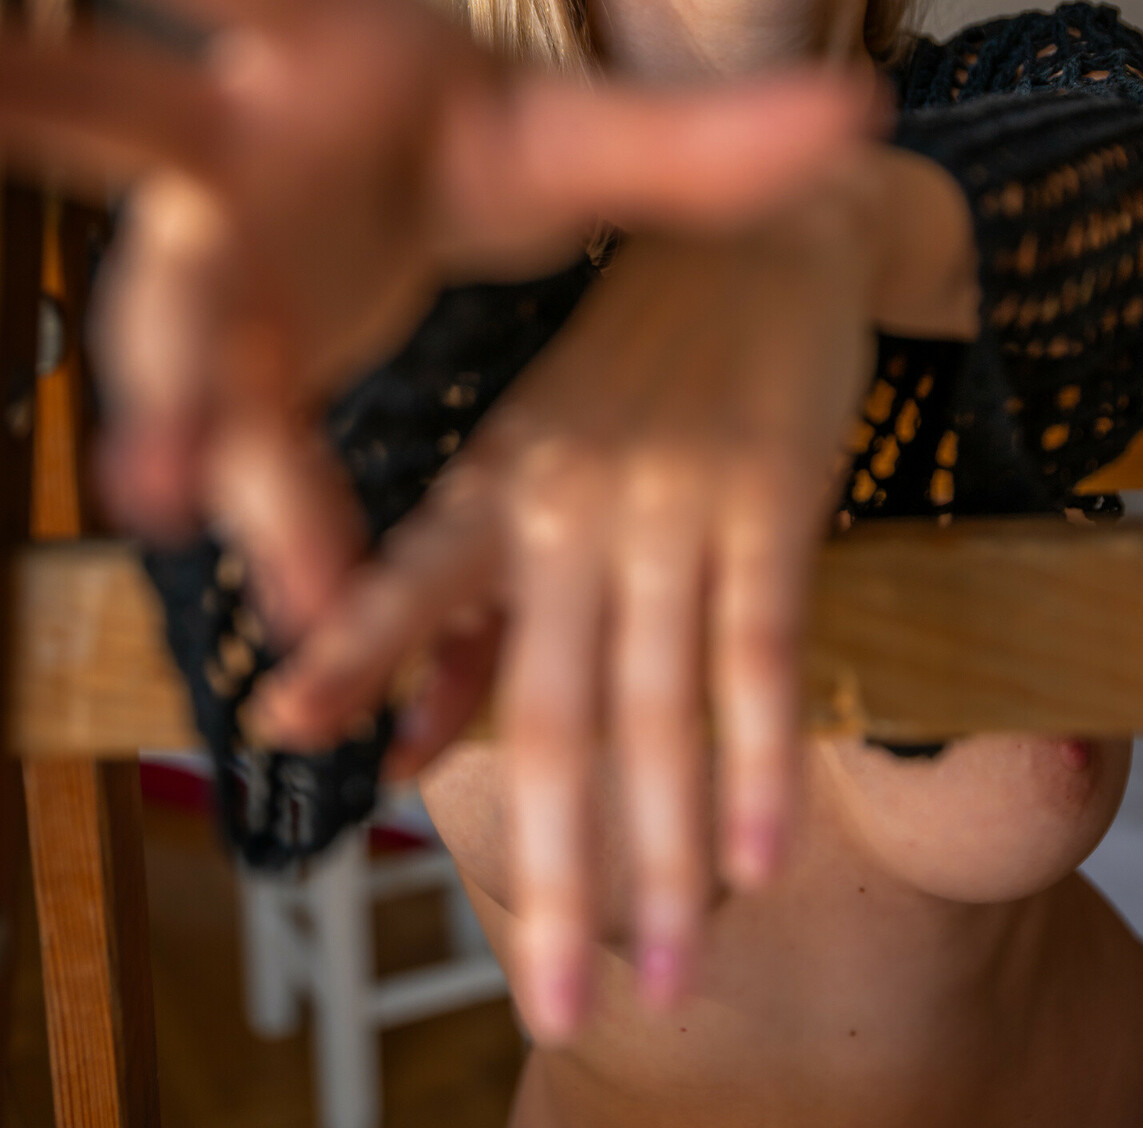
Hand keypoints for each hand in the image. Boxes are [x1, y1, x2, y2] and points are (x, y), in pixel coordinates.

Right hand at [0, 0, 878, 631]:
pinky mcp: (235, 367)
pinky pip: (247, 441)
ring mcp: (215, 257)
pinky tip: (315, 593)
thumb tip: (862, 109)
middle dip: (40, 90)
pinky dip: (275, 509)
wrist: (425, 209)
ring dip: (168, 400)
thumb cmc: (474, 132)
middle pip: (120, 110)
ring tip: (171, 487)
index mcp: (313, 36)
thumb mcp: (581, 134)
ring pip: (177, 325)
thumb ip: (705, 134)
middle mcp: (232, 137)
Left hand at [242, 161, 888, 1038]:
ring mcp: (667, 497)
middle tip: (554, 1001)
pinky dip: (759, 755)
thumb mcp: (535, 457)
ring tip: (665, 969)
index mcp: (495, 485)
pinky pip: (757, 644)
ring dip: (662, 852)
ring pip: (657, 700)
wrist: (763, 232)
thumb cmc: (638, 363)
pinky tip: (759, 853)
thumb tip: (408, 745)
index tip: (284, 732)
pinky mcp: (768, 490)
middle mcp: (565, 500)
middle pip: (554, 709)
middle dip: (557, 868)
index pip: (409, 586)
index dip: (354, 658)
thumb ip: (469, 601)